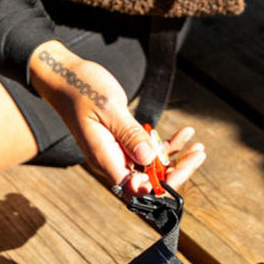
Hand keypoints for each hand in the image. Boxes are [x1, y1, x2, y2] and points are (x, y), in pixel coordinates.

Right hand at [28, 40, 204, 194]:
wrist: (64, 76)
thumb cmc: (81, 88)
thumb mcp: (110, 108)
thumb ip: (130, 135)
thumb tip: (149, 160)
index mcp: (105, 158)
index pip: (137, 187)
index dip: (161, 185)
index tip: (182, 167)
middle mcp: (111, 160)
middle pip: (148, 181)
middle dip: (176, 171)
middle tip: (198, 154)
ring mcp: (117, 152)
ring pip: (151, 167)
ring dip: (176, 158)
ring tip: (198, 146)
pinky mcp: (122, 141)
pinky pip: (147, 150)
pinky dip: (166, 144)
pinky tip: (185, 133)